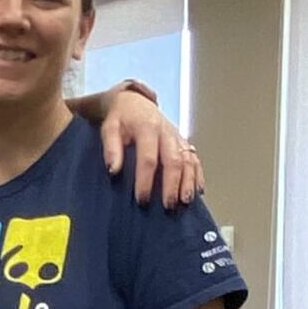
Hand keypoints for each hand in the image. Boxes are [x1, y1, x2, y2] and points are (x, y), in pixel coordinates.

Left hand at [99, 84, 204, 209]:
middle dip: (172, 185)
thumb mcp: (109, 128)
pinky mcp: (183, 142)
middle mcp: (167, 132)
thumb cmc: (121, 119)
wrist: (135, 102)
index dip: (146, 180)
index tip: (142, 199)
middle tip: (168, 205)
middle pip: (174, 160)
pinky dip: (198, 175)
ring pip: (189, 160)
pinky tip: (198, 191)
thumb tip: (113, 170)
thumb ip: (111, 148)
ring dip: (188, 182)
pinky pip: (195, 158)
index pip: (149, 157)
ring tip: (185, 202)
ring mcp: (178, 137)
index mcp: (147, 128)